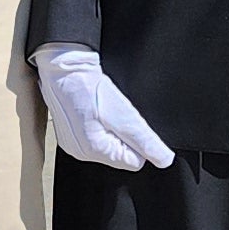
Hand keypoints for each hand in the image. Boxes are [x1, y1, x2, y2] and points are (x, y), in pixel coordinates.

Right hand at [35, 43, 173, 171]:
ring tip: (103, 110)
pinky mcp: (69, 134)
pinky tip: (94, 110)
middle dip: (123, 135)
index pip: (134, 161)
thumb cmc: (89, 86)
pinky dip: (99, 124)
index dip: (137, 141)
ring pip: (108, 145)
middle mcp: (81, 153)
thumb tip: (164, 159)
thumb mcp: (125, 114)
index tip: (127, 121)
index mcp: (94, 152)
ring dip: (111, 129)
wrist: (64, 67)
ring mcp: (73, 144)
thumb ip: (145, 140)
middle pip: (120, 154)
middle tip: (114, 113)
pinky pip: (94, 137)